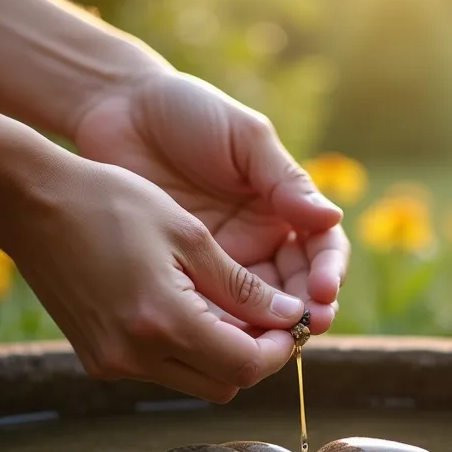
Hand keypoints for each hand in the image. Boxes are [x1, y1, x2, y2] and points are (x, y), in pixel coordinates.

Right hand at [1, 154, 308, 402]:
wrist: (29, 203)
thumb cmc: (112, 202)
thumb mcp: (188, 236)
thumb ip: (242, 286)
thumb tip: (290, 316)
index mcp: (164, 322)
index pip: (246, 366)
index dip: (279, 348)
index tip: (291, 319)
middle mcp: (135, 356)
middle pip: (224, 385)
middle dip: (254, 355)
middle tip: (266, 315)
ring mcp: (112, 363)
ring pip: (194, 381)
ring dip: (220, 355)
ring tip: (228, 306)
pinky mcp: (97, 360)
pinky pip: (160, 370)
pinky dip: (185, 350)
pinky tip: (187, 308)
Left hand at [70, 70, 347, 334]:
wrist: (118, 110)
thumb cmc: (187, 111)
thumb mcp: (244, 138)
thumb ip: (285, 180)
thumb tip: (332, 219)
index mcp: (284, 208)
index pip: (322, 251)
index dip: (328, 273)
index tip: (324, 291)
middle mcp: (260, 241)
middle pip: (297, 289)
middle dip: (307, 311)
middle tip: (308, 326)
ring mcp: (222, 262)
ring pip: (257, 309)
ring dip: (268, 329)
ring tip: (270, 342)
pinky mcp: (183, 275)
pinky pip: (209, 310)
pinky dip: (221, 328)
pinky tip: (223, 338)